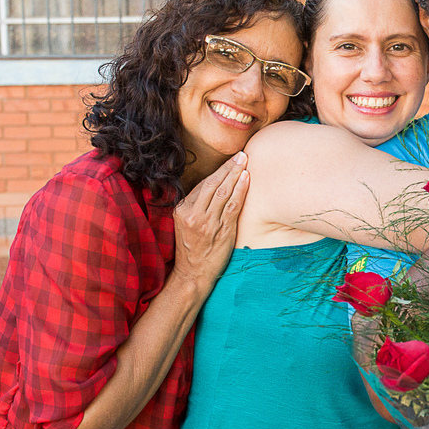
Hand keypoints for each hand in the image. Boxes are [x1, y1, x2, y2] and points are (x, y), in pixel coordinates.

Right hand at [170, 152, 249, 295]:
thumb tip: (213, 187)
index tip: (231, 160)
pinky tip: (247, 178)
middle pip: (213, 184)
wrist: (193, 274)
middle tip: (242, 154)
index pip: (202, 185)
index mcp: (181, 210)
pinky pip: (233, 205)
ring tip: (246, 161)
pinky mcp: (221, 230)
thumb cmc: (192, 248)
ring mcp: (207, 222)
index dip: (218, 171)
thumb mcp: (186, 224)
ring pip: (223, 192)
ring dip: (236, 174)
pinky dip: (241, 190)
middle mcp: (192, 214)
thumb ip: (196, 207)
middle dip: (228, 167)